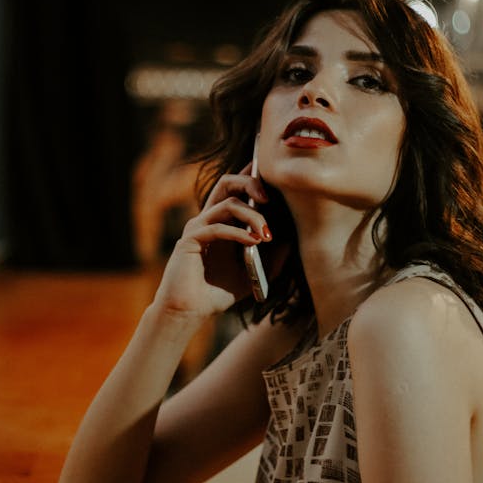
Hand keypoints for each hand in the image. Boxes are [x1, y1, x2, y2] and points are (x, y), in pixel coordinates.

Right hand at [152, 166, 270, 317]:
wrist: (189, 312)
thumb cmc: (218, 292)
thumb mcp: (255, 273)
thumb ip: (272, 256)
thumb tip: (293, 238)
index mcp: (221, 221)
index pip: (235, 188)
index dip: (251, 174)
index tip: (269, 169)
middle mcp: (208, 218)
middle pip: (227, 182)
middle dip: (250, 183)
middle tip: (269, 199)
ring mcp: (197, 227)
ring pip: (227, 203)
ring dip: (252, 215)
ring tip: (267, 233)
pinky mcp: (189, 240)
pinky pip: (217, 227)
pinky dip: (238, 233)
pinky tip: (253, 242)